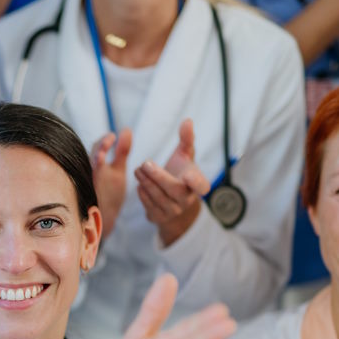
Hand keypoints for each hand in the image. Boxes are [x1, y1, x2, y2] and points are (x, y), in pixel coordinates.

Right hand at [90, 128, 130, 240]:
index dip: (104, 142)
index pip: (97, 147)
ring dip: (93, 167)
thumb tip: (126, 129)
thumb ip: (121, 151)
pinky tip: (96, 181)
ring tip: (99, 160)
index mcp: (96, 164)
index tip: (113, 137)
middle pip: (89, 158)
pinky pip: (86, 192)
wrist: (102, 217)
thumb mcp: (118, 169)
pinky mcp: (86, 200)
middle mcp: (87, 172)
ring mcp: (86, 186)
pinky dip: (90, 186)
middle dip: (96, 152)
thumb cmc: (109, 191)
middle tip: (105, 147)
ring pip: (85, 173)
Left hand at [134, 119, 211, 246]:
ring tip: (137, 170)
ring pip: (159, 198)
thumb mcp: (184, 156)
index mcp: (197, 185)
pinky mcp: (159, 217)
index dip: (197, 182)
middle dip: (158, 177)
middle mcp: (187, 200)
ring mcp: (173, 211)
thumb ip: (186, 140)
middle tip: (145, 164)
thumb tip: (187, 121)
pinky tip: (139, 184)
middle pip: (173, 190)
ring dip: (146, 183)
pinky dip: (143, 195)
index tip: (188, 176)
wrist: (173, 199)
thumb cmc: (180, 173)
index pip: (201, 186)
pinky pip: (149, 206)